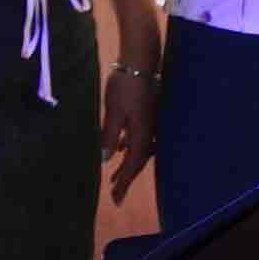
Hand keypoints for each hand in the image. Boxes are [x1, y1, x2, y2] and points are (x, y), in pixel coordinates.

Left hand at [100, 63, 155, 198]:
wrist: (142, 60)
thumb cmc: (126, 85)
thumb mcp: (113, 112)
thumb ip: (110, 136)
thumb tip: (106, 159)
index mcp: (144, 134)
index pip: (133, 165)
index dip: (124, 184)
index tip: (115, 200)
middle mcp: (152, 131)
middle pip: (139, 160)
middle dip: (127, 176)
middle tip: (114, 191)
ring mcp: (153, 122)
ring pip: (141, 148)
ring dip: (128, 161)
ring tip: (116, 174)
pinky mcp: (150, 113)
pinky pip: (142, 136)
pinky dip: (131, 145)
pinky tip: (122, 145)